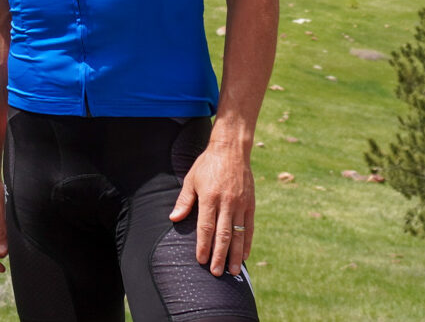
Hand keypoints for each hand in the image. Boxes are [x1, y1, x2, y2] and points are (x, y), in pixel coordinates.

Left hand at [169, 142, 254, 275]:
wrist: (231, 150)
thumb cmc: (207, 164)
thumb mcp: (191, 179)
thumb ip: (184, 200)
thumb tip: (173, 218)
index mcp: (210, 197)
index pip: (206, 226)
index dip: (203, 244)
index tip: (201, 260)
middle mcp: (226, 202)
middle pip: (223, 234)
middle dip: (219, 255)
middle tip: (216, 273)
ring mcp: (240, 204)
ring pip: (238, 234)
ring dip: (235, 254)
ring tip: (232, 271)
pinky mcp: (250, 204)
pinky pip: (249, 227)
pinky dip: (247, 242)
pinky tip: (245, 255)